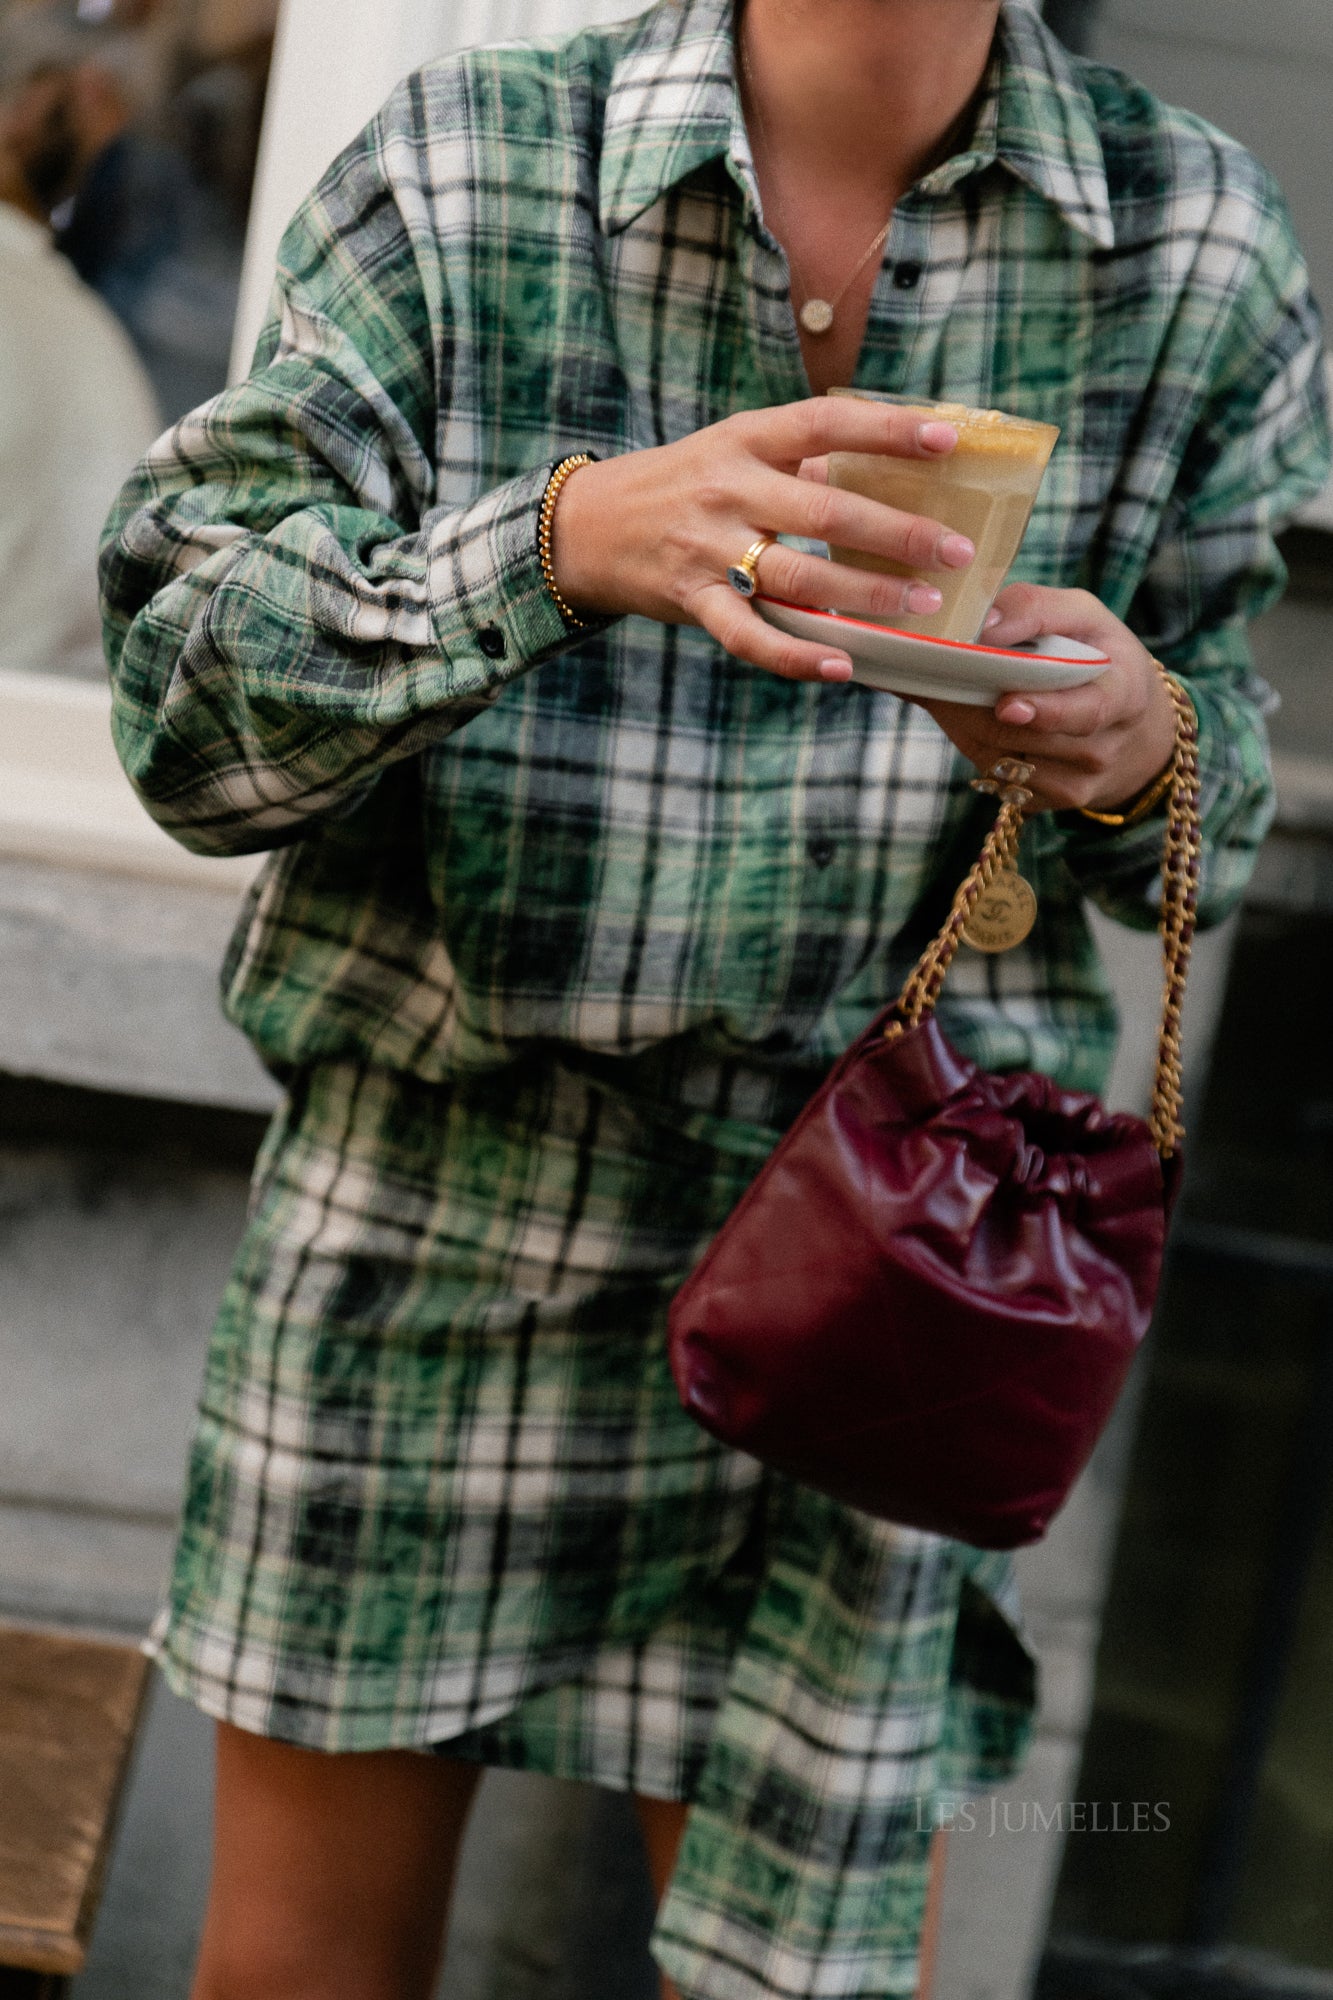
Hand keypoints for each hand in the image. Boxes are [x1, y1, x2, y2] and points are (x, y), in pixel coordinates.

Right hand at [550, 399, 976, 683]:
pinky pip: (751, 636)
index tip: (946, 439)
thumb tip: (892, 461)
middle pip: (825, 512)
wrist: (588, 526)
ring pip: (799, 576)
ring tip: (923, 605)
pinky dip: (798, 656)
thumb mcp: (733, 450)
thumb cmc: (683, 484)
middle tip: (956, 551)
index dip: (887, 430)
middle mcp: (728, 489)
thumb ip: (800, 459)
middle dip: (898, 534)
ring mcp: (707, 548)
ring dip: (867, 595)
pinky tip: (844, 666)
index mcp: (745, 439)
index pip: (825, 424)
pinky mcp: (692, 600)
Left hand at [915, 583, 1178, 813]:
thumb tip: (982, 625)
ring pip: (1002, 760)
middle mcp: (1104, 748)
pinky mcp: (1050, 802)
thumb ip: (1035, 609)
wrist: (1126, 723)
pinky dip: (974, 749)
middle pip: (1026, 737)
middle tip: (940, 682)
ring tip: (953, 694)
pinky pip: (998, 781)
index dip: (1043, 711)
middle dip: (976, 710)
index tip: (1005, 705)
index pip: (1086, 711)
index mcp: (1124, 694)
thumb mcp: (1081, 615)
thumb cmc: (1094, 654)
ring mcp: (1078, 783)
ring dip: (965, 727)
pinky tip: (972, 723)